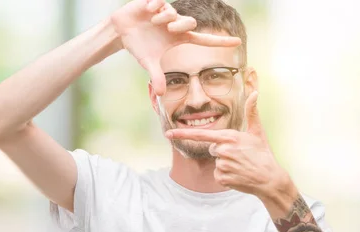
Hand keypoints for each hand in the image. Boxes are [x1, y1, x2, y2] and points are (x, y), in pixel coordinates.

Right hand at [110, 0, 241, 95]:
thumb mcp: (148, 62)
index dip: (220, 41)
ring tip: (152, 21)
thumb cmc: (139, 45)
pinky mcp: (154, 3)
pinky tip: (147, 11)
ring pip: (173, 12)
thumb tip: (160, 94)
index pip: (203, 40)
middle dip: (181, 25)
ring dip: (163, 18)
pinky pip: (159, 1)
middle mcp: (175, 23)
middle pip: (189, 22)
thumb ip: (157, 76)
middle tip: (170, 29)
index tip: (237, 43)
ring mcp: (165, 12)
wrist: (122, 31)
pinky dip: (154, 6)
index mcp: (179, 37)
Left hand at [165, 91, 294, 198]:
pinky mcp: (222, 178)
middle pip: (212, 148)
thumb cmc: (263, 154)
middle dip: (223, 152)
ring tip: (241, 166)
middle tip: (240, 155)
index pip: (201, 134)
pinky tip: (238, 175)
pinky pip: (217, 175)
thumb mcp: (257, 132)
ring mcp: (223, 165)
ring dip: (225, 164)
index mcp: (230, 137)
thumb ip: (251, 112)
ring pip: (215, 162)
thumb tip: (254, 93)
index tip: (168, 134)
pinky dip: (226, 176)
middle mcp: (224, 150)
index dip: (183, 133)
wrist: (270, 179)